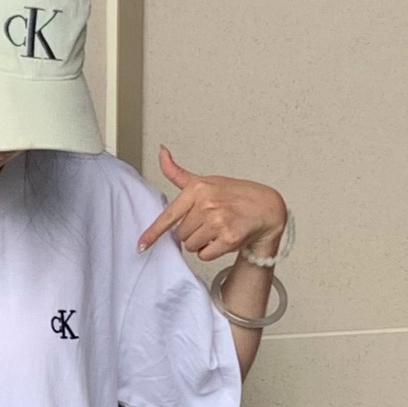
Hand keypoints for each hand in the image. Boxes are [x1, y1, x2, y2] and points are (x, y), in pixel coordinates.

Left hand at [138, 146, 286, 261]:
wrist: (266, 207)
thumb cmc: (234, 194)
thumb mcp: (206, 181)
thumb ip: (178, 173)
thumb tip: (161, 151)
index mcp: (198, 189)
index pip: (169, 215)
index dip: (153, 232)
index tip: (141, 244)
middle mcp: (207, 204)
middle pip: (180, 234)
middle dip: (191, 232)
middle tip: (208, 222)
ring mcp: (219, 222)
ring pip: (191, 246)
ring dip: (201, 242)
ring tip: (216, 229)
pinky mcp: (229, 238)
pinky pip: (205, 254)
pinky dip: (211, 251)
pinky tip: (222, 239)